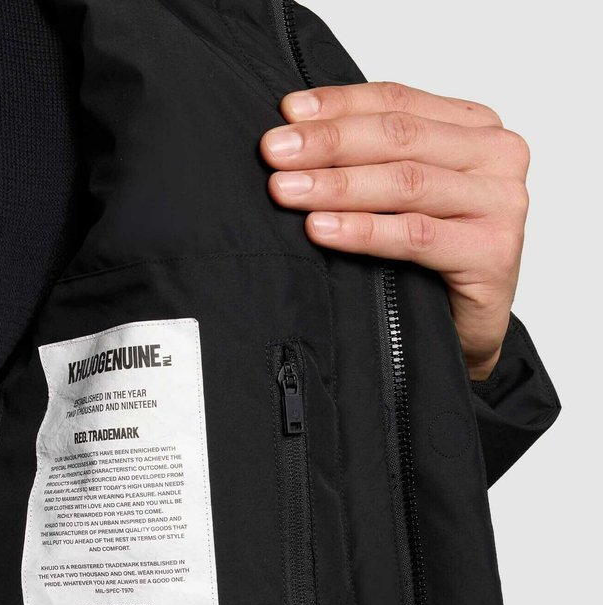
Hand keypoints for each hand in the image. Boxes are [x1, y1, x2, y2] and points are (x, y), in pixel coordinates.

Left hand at [260, 82, 529, 379]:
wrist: (469, 331)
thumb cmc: (433, 260)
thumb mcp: (406, 195)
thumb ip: (373, 158)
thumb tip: (294, 130)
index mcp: (475, 127)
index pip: (397, 102)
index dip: (338, 105)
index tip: (286, 113)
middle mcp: (497, 156)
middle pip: (398, 137)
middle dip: (328, 143)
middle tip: (273, 152)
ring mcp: (501, 202)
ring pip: (405, 182)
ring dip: (337, 186)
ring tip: (286, 190)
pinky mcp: (493, 251)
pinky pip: (415, 236)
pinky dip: (364, 231)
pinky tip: (322, 229)